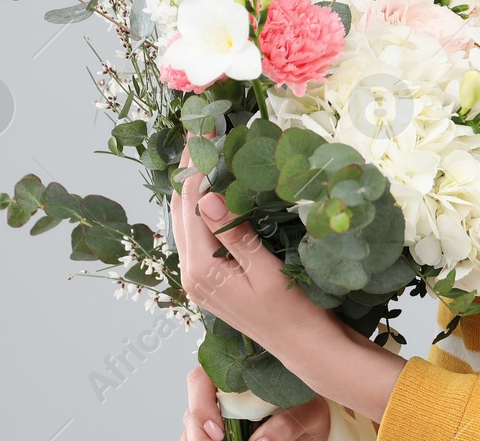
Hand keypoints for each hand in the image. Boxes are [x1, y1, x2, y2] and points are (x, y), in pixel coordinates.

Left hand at [171, 130, 324, 345]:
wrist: (301, 346)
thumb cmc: (291, 310)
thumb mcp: (265, 270)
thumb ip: (234, 235)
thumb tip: (206, 197)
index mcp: (201, 270)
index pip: (190, 206)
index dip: (196, 167)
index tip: (206, 133)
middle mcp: (190, 275)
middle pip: (178, 212)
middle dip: (187, 172)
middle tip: (201, 134)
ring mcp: (197, 280)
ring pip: (182, 224)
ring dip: (190, 189)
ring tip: (202, 154)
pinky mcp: (207, 281)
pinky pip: (193, 237)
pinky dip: (197, 209)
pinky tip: (209, 193)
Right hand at [181, 364, 331, 440]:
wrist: (312, 429)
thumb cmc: (309, 411)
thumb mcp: (308, 413)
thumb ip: (287, 423)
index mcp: (239, 374)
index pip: (202, 378)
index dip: (202, 403)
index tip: (218, 431)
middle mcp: (222, 393)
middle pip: (192, 408)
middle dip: (197, 431)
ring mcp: (216, 417)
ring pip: (191, 427)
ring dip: (197, 439)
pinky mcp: (217, 435)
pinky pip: (197, 439)